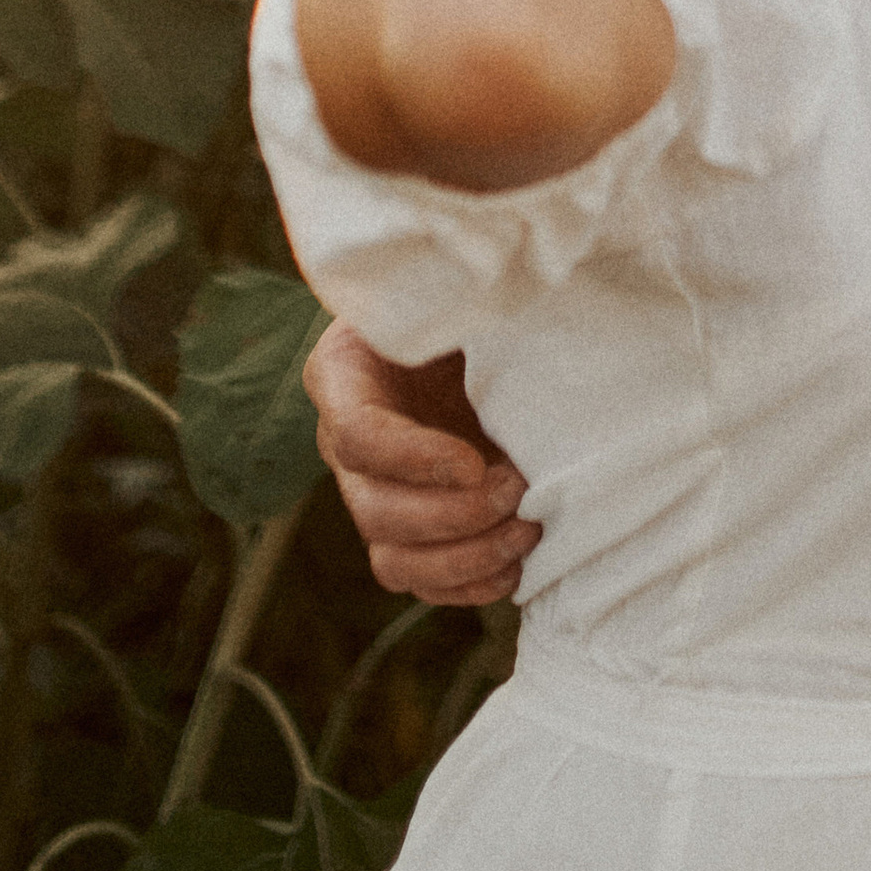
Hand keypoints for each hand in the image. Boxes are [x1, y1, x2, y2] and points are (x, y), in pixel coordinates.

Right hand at [304, 320, 539, 604]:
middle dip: (452, 515)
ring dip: (462, 558)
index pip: (358, 435)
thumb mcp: (458, 283)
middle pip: (375, 510)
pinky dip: (465, 587)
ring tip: (526, 531)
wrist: (477, 329)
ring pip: (393, 559)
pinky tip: (514, 570)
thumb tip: (510, 303)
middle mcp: (349, 445)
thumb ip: (463, 297)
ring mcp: (377, 492)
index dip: (413, 460)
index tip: (474, 462)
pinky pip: (420, 580)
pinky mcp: (412, 526)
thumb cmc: (468, 294)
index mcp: (345, 376)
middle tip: (517, 489)